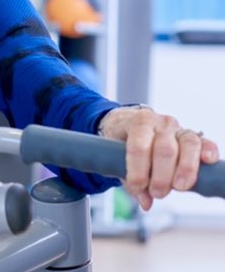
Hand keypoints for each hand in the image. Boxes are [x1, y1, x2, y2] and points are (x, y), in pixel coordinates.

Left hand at [98, 105, 219, 210]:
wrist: (130, 123)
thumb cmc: (124, 140)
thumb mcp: (118, 155)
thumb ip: (130, 180)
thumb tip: (146, 203)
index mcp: (139, 123)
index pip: (139, 146)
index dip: (138, 171)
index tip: (137, 187)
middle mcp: (161, 124)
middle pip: (165, 149)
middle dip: (162, 176)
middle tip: (157, 193)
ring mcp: (179, 129)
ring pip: (189, 145)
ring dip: (185, 169)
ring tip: (179, 187)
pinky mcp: (195, 137)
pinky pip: (205, 143)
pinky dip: (209, 152)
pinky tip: (208, 161)